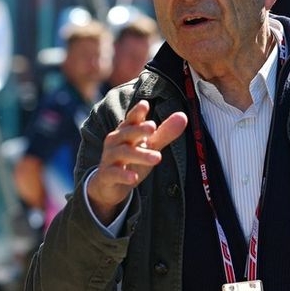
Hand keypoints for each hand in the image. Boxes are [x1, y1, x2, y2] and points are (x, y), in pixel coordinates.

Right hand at [86, 100, 187, 222]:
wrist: (109, 186)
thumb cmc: (131, 161)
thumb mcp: (149, 147)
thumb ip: (164, 133)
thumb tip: (183, 116)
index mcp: (126, 132)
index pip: (131, 119)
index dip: (137, 112)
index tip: (145, 105)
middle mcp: (115, 142)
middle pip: (127, 133)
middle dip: (138, 130)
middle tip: (153, 127)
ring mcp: (109, 158)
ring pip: (123, 153)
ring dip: (140, 155)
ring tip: (157, 158)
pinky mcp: (107, 175)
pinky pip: (114, 173)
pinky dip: (124, 175)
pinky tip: (134, 177)